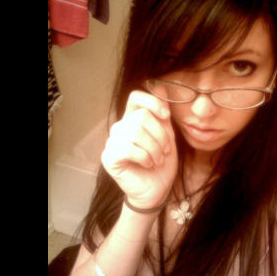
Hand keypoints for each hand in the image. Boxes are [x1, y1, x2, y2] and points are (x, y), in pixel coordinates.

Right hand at [101, 90, 177, 208]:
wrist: (156, 189)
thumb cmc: (162, 163)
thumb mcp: (167, 136)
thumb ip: (163, 115)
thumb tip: (161, 86)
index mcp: (134, 119)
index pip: (135, 97)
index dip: (152, 102)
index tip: (166, 117)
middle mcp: (121, 127)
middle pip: (141, 116)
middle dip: (160, 135)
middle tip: (165, 151)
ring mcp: (113, 141)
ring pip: (136, 131)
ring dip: (154, 148)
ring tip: (158, 160)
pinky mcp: (109, 156)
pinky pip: (127, 147)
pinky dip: (144, 157)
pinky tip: (147, 164)